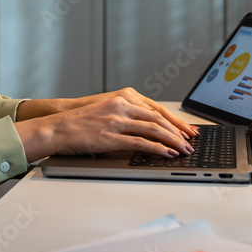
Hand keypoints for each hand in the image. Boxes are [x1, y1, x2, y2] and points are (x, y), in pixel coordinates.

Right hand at [70, 88, 198, 139]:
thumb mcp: (109, 110)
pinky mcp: (112, 137)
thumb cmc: (84, 121)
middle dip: (178, 132)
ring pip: (153, 130)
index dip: (175, 120)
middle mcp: (123, 106)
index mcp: (124, 97)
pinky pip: (140, 143)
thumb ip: (128, 114)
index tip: (188, 129)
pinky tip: (166, 153)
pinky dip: (157, 149)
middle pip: (159, 119)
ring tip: (183, 150)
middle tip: (191, 142)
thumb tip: (152, 128)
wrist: (60, 126)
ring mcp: (117, 121)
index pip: (157, 109)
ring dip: (172, 141)